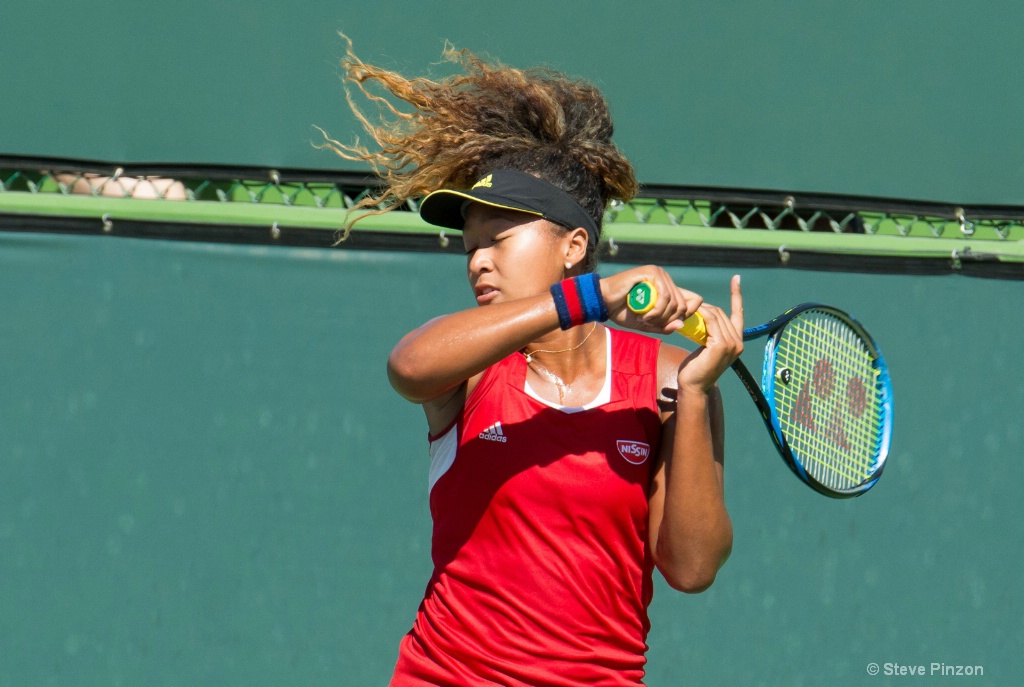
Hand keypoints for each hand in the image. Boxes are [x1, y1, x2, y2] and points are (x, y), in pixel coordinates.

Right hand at [601, 266, 703, 334]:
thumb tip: (681, 325)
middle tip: (651, 324)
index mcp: (668, 289)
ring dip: (660, 317)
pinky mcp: (651, 273)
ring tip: (645, 320)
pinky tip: (644, 316)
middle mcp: (666, 280)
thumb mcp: (647, 324)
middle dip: (668, 320)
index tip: (672, 324)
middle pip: (684, 305)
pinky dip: (656, 311)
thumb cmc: (622, 311)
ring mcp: (659, 274)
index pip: (694, 299)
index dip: (689, 314)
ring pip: (674, 302)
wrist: (603, 302)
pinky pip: (664, 296)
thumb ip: (664, 326)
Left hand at [677, 275, 743, 393]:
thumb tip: (702, 316)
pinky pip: (711, 322)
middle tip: (689, 308)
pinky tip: (692, 314)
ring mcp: (731, 344)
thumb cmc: (696, 368)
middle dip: (706, 308)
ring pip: (716, 316)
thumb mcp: (706, 346)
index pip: (738, 314)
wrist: (692, 385)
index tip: (736, 279)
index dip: (737, 295)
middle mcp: (738, 343)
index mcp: (737, 342)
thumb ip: (710, 333)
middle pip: (722, 314)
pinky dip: (701, 315)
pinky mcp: (721, 346)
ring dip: (701, 311)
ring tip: (687, 312)